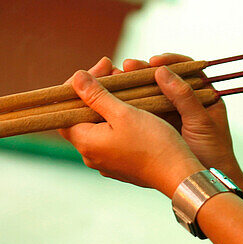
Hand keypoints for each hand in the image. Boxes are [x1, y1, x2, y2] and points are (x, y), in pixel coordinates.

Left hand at [60, 58, 203, 196]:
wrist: (178, 175)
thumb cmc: (153, 143)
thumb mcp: (124, 113)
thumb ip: (97, 96)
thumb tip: (77, 79)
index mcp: (86, 142)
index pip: (64, 110)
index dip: (76, 86)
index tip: (101, 68)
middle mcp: (90, 155)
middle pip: (81, 116)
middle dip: (94, 91)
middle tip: (113, 72)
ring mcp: (105, 161)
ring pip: (97, 125)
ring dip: (106, 103)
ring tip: (124, 86)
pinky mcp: (120, 163)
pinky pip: (109, 135)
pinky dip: (115, 118)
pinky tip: (131, 107)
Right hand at [125, 54, 242, 186]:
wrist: (205, 181)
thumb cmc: (213, 152)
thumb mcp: (200, 122)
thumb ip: (184, 96)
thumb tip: (162, 71)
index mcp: (203, 93)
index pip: (186, 68)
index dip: (169, 61)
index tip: (154, 61)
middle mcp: (185, 100)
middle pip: (163, 78)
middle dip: (144, 71)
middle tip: (127, 66)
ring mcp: (170, 113)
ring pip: (150, 93)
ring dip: (133, 86)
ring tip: (116, 78)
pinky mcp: (157, 126)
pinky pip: (143, 111)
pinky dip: (130, 104)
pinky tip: (116, 100)